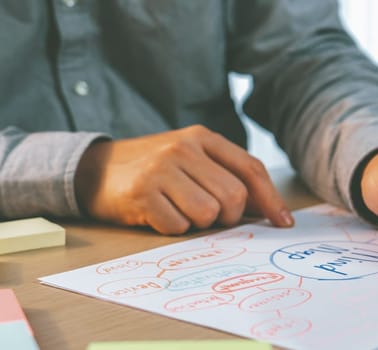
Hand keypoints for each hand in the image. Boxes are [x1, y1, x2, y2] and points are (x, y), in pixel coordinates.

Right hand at [75, 125, 292, 233]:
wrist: (94, 170)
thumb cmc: (152, 170)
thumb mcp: (189, 159)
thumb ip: (225, 176)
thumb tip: (266, 210)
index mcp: (202, 137)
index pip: (250, 169)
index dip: (271, 199)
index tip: (283, 222)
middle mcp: (183, 148)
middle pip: (233, 197)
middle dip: (228, 217)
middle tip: (209, 217)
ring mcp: (161, 169)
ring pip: (208, 214)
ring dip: (198, 224)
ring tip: (178, 210)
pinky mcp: (142, 193)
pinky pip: (178, 227)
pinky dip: (173, 229)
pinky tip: (157, 214)